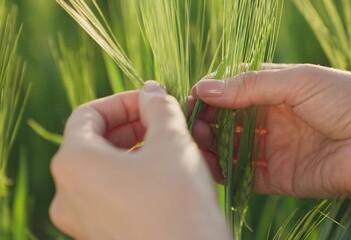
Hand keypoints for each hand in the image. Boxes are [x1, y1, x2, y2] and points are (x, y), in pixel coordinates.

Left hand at [49, 81, 227, 239]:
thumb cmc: (177, 201)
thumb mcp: (172, 142)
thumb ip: (159, 108)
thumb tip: (152, 91)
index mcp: (73, 163)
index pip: (88, 114)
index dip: (123, 102)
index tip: (152, 100)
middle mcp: (67, 193)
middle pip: (96, 142)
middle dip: (133, 126)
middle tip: (165, 121)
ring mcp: (82, 219)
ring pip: (106, 170)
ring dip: (138, 150)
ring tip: (171, 146)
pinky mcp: (101, 235)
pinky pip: (112, 194)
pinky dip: (135, 177)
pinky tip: (167, 174)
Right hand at [192, 64, 350, 238]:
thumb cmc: (346, 101)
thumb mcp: (299, 80)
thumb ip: (250, 85)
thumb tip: (206, 88)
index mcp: (279, 90)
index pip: (236, 89)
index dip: (214, 92)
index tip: (196, 97)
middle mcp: (274, 119)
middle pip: (230, 119)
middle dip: (209, 120)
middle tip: (195, 124)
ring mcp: (274, 148)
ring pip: (232, 146)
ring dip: (211, 144)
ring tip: (198, 141)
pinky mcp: (277, 176)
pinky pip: (243, 174)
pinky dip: (223, 170)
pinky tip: (209, 163)